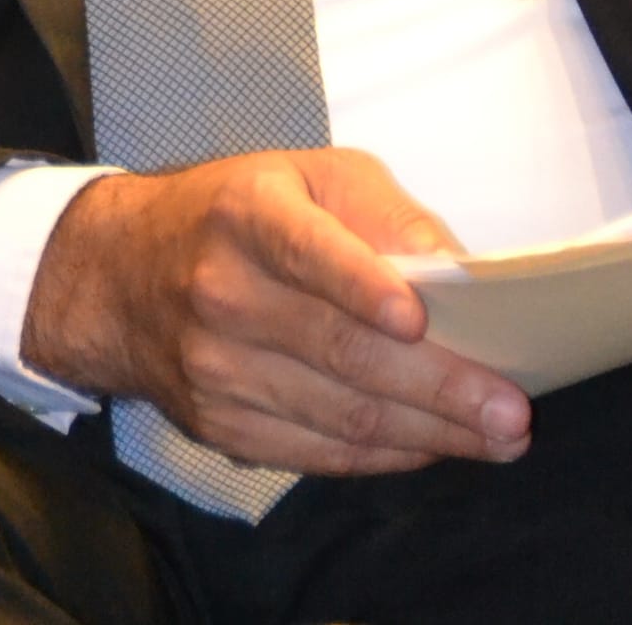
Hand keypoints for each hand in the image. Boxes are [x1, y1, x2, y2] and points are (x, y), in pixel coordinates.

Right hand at [21, 147, 530, 476]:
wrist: (119, 274)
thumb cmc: (231, 213)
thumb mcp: (304, 175)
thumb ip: (382, 212)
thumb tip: (456, 269)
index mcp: (247, 216)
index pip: (307, 252)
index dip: (362, 286)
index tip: (419, 320)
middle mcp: (224, 294)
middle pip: (341, 351)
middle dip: (437, 387)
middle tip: (511, 410)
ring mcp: (217, 370)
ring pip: (339, 414)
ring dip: (428, 434)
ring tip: (496, 438)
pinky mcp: (220, 426)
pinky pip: (315, 453)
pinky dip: (382, 456)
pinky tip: (431, 448)